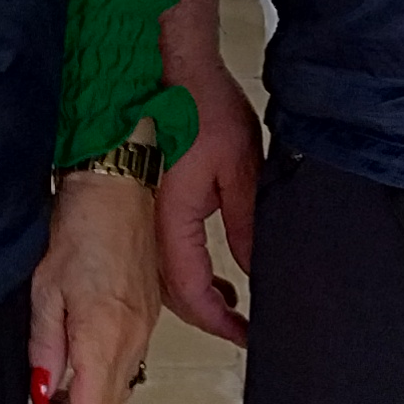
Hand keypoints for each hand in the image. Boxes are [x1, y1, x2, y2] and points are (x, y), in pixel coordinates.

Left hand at [28, 166, 163, 403]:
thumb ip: (45, 349)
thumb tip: (42, 390)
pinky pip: (131, 362)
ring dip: (92, 400)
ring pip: (122, 386)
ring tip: (56, 395)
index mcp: (105, 336)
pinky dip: (106, 377)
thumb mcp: (44, 293)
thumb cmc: (81, 228)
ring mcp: (146, 327)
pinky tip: (83, 366)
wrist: (116, 191)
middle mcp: (133, 337)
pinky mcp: (150, 314)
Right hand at [152, 53, 261, 347]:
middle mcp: (151, 224)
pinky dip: (189, 275)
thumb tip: (256, 269)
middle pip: (174, 295)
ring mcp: (147, 216)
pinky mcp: (152, 206)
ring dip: (197, 299)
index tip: (247, 335)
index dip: (220, 322)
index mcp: (173, 219)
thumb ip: (247, 224)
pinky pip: (165, 255)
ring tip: (232, 306)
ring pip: (166, 279)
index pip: (192, 291)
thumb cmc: (200, 105)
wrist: (169, 68)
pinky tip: (216, 276)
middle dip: (209, 318)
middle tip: (244, 329)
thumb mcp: (241, 168)